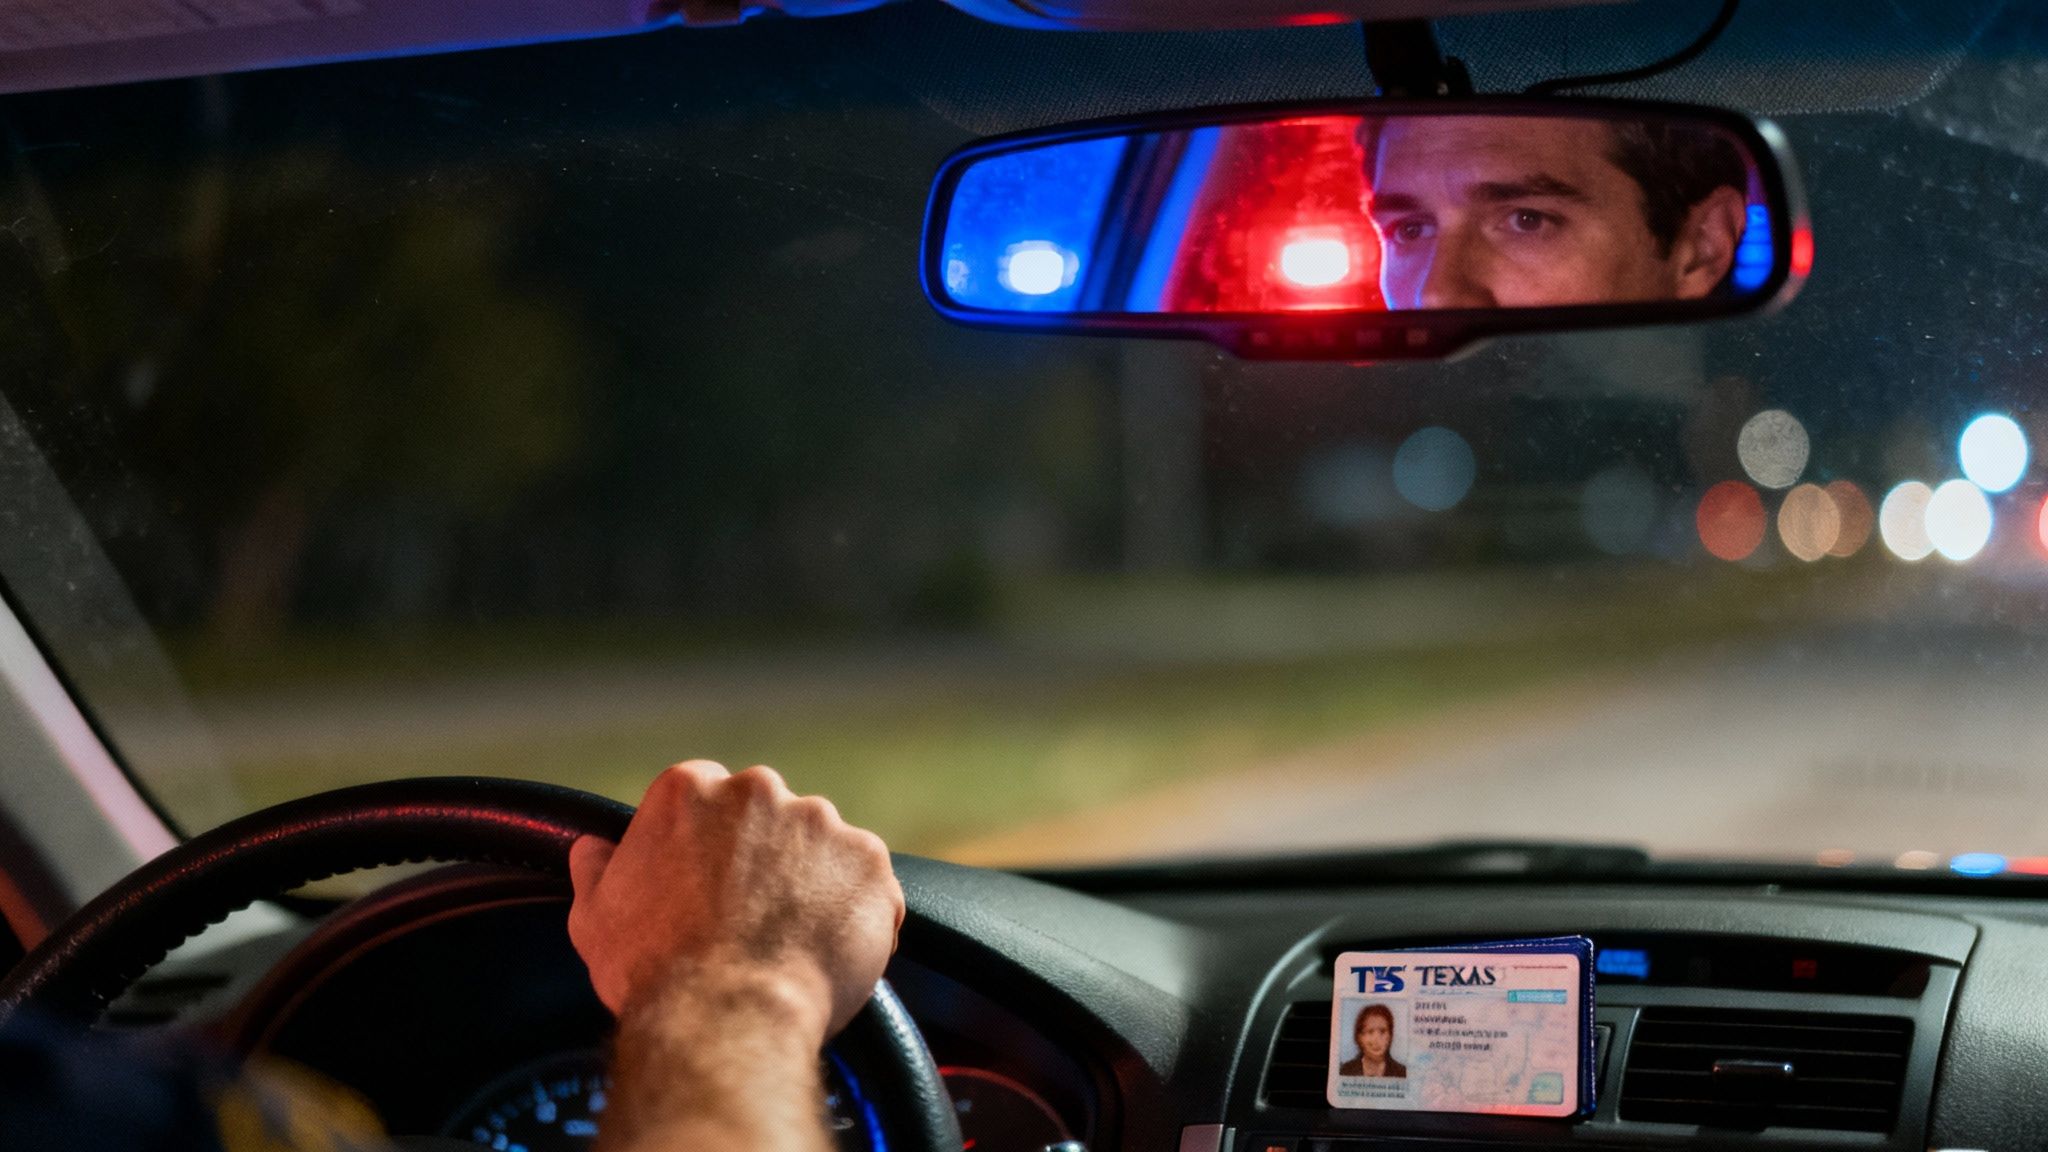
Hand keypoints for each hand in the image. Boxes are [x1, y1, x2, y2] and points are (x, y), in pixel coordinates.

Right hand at [567, 760, 903, 1042]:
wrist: (726, 1016)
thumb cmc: (655, 970)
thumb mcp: (597, 919)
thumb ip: (596, 870)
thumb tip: (592, 848)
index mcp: (689, 790)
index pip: (706, 800)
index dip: (710, 849)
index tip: (710, 887)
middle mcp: (757, 791)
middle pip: (767, 819)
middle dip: (765, 861)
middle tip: (752, 920)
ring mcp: (820, 821)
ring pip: (820, 849)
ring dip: (813, 884)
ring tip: (791, 943)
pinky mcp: (868, 860)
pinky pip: (867, 884)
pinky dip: (857, 912)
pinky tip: (828, 951)